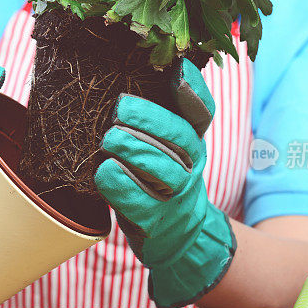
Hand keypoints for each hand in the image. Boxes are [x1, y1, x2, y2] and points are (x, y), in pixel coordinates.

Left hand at [94, 59, 235, 307]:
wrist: (177, 235)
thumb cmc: (161, 178)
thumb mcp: (168, 145)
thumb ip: (159, 114)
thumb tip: (144, 72)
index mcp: (194, 141)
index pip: (202, 112)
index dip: (193, 92)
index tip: (177, 72)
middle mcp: (192, 166)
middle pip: (181, 139)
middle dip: (150, 120)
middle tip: (120, 109)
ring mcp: (177, 195)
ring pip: (164, 170)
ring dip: (135, 150)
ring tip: (109, 139)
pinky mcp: (156, 221)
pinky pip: (141, 202)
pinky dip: (122, 185)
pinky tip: (105, 172)